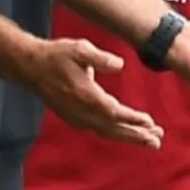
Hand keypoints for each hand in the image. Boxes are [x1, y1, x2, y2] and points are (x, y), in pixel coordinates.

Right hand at [25, 38, 163, 149]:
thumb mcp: (79, 49)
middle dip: (137, 135)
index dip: (133, 119)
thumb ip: (101, 57)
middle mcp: (82, 112)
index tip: (150, 122)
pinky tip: (124, 133)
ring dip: (129, 137)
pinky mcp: (73, 118)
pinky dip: (115, 133)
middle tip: (157, 140)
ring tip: (149, 140)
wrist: (31, 67)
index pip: (115, 113)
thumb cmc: (56, 55)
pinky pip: (99, 130)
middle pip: (114, 129)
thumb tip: (120, 65)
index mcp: (86, 96)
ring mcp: (77, 117)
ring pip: (107, 132)